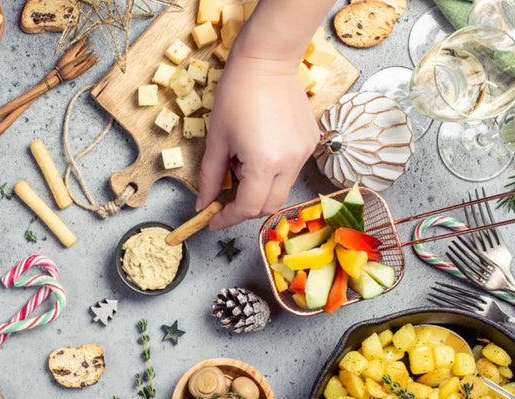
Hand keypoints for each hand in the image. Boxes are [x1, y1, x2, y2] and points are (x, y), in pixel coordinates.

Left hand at [197, 56, 318, 229]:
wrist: (268, 61)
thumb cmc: (237, 95)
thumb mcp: (216, 140)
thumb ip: (210, 177)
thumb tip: (204, 203)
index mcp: (265, 163)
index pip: (247, 207)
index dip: (227, 218)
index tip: (212, 220)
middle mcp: (290, 162)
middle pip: (268, 206)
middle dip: (244, 208)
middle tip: (223, 199)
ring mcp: (304, 153)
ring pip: (280, 189)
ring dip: (258, 188)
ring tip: (240, 162)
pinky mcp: (310, 143)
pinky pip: (290, 170)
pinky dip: (271, 172)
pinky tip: (258, 149)